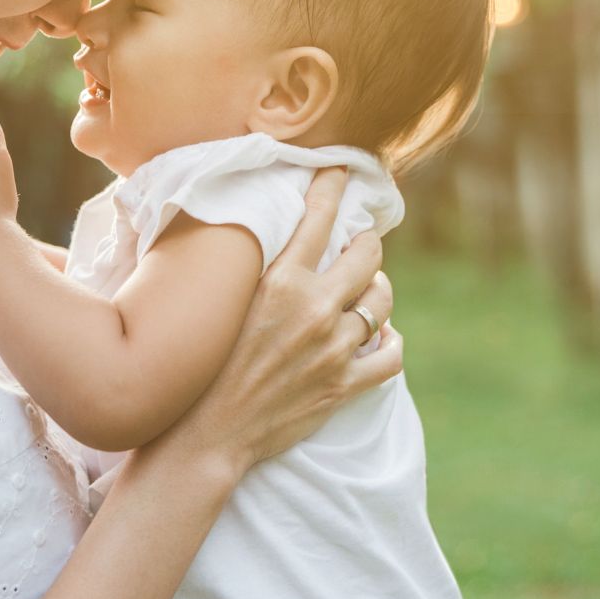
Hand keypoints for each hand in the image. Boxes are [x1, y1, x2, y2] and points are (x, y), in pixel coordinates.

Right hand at [142, 167, 399, 482]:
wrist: (211, 429)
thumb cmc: (208, 361)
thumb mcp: (229, 302)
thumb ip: (260, 271)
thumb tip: (279, 240)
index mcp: (281, 282)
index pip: (319, 218)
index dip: (333, 186)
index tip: (341, 169)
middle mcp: (314, 309)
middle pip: (368, 255)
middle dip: (367, 242)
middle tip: (360, 241)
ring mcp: (334, 348)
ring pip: (382, 301)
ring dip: (377, 292)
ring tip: (366, 291)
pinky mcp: (345, 385)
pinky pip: (391, 354)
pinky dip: (389, 342)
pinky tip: (379, 337)